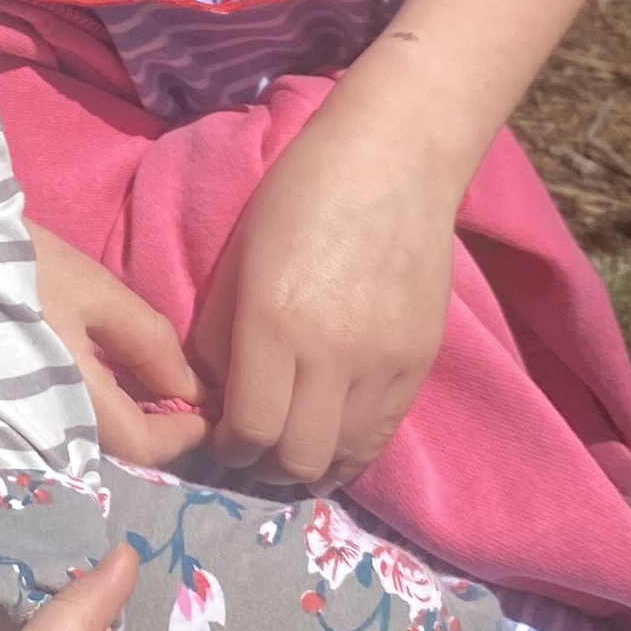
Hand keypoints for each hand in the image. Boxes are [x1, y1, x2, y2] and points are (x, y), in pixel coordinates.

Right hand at [27, 223, 210, 469]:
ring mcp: (27, 417)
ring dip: (133, 417)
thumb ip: (149, 344)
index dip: (188, 433)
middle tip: (193, 396)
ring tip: (159, 383)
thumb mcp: (95, 293)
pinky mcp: (12, 401)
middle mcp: (50, 424)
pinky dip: (103, 405)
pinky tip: (115, 377)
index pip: (147, 446)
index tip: (214, 408)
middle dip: (163, 429)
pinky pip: (72, 418)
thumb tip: (194, 391)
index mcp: (74, 401)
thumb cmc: (21, 269)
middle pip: (122, 448)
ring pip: (97, 435)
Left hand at [186, 99, 464, 490]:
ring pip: (344, 457)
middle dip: (264, 467)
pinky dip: (352, 448)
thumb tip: (210, 396)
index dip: (228, 448)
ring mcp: (384, 364)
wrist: (393, 163)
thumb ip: (217, 336)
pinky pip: (382, 434)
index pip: (249, 429)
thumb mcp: (238, 259)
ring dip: (311, 466)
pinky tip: (332, 436)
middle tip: (252, 452)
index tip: (220, 439)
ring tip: (292, 451)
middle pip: (296, 458)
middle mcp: (332, 355)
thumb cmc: (300, 196)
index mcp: (274, 324)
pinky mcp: (420, 364)